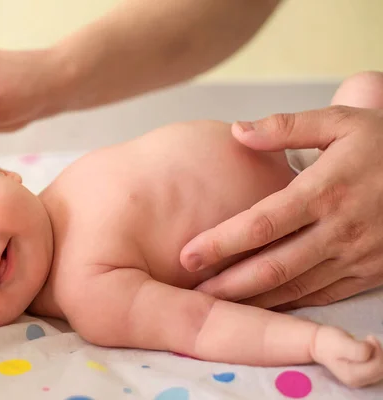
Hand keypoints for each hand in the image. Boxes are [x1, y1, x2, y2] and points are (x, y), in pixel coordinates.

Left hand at [180, 106, 382, 308]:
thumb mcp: (340, 123)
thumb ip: (286, 128)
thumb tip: (237, 131)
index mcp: (325, 190)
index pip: (261, 224)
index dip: (220, 242)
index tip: (187, 254)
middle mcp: (340, 229)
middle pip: (273, 265)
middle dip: (227, 283)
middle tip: (189, 291)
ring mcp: (357, 255)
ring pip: (294, 287)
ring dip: (252, 299)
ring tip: (214, 304)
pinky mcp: (370, 272)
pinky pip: (321, 295)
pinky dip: (287, 304)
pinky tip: (258, 307)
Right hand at [311, 326, 382, 387]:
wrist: (318, 344)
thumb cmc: (328, 341)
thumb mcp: (341, 342)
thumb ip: (357, 350)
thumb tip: (370, 352)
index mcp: (352, 375)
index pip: (377, 366)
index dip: (377, 350)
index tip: (368, 337)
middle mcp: (357, 382)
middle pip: (380, 370)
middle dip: (378, 353)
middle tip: (368, 339)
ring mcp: (359, 380)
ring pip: (380, 370)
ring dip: (378, 355)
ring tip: (367, 344)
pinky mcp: (361, 376)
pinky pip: (377, 370)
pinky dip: (376, 358)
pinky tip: (367, 350)